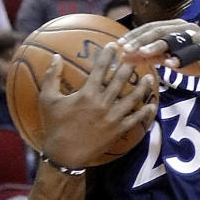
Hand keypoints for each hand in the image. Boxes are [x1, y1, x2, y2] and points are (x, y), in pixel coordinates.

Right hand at [35, 46, 156, 168]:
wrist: (64, 154)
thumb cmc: (54, 125)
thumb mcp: (47, 99)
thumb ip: (51, 76)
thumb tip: (55, 57)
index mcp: (87, 93)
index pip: (100, 69)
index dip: (107, 55)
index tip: (114, 45)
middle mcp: (103, 103)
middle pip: (120, 80)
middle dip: (128, 66)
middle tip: (136, 56)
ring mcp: (112, 118)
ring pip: (132, 99)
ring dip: (141, 87)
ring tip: (148, 77)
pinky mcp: (117, 131)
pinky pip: (134, 120)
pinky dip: (144, 113)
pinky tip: (151, 106)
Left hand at [116, 19, 199, 83]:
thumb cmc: (197, 62)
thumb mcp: (170, 59)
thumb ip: (150, 57)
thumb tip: (124, 57)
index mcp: (174, 28)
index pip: (149, 28)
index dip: (133, 36)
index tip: (118, 46)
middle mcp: (185, 28)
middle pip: (158, 31)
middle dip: (140, 40)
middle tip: (126, 49)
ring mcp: (198, 37)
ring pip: (174, 39)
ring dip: (157, 45)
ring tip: (143, 53)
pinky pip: (193, 52)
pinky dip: (181, 58)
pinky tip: (170, 64)